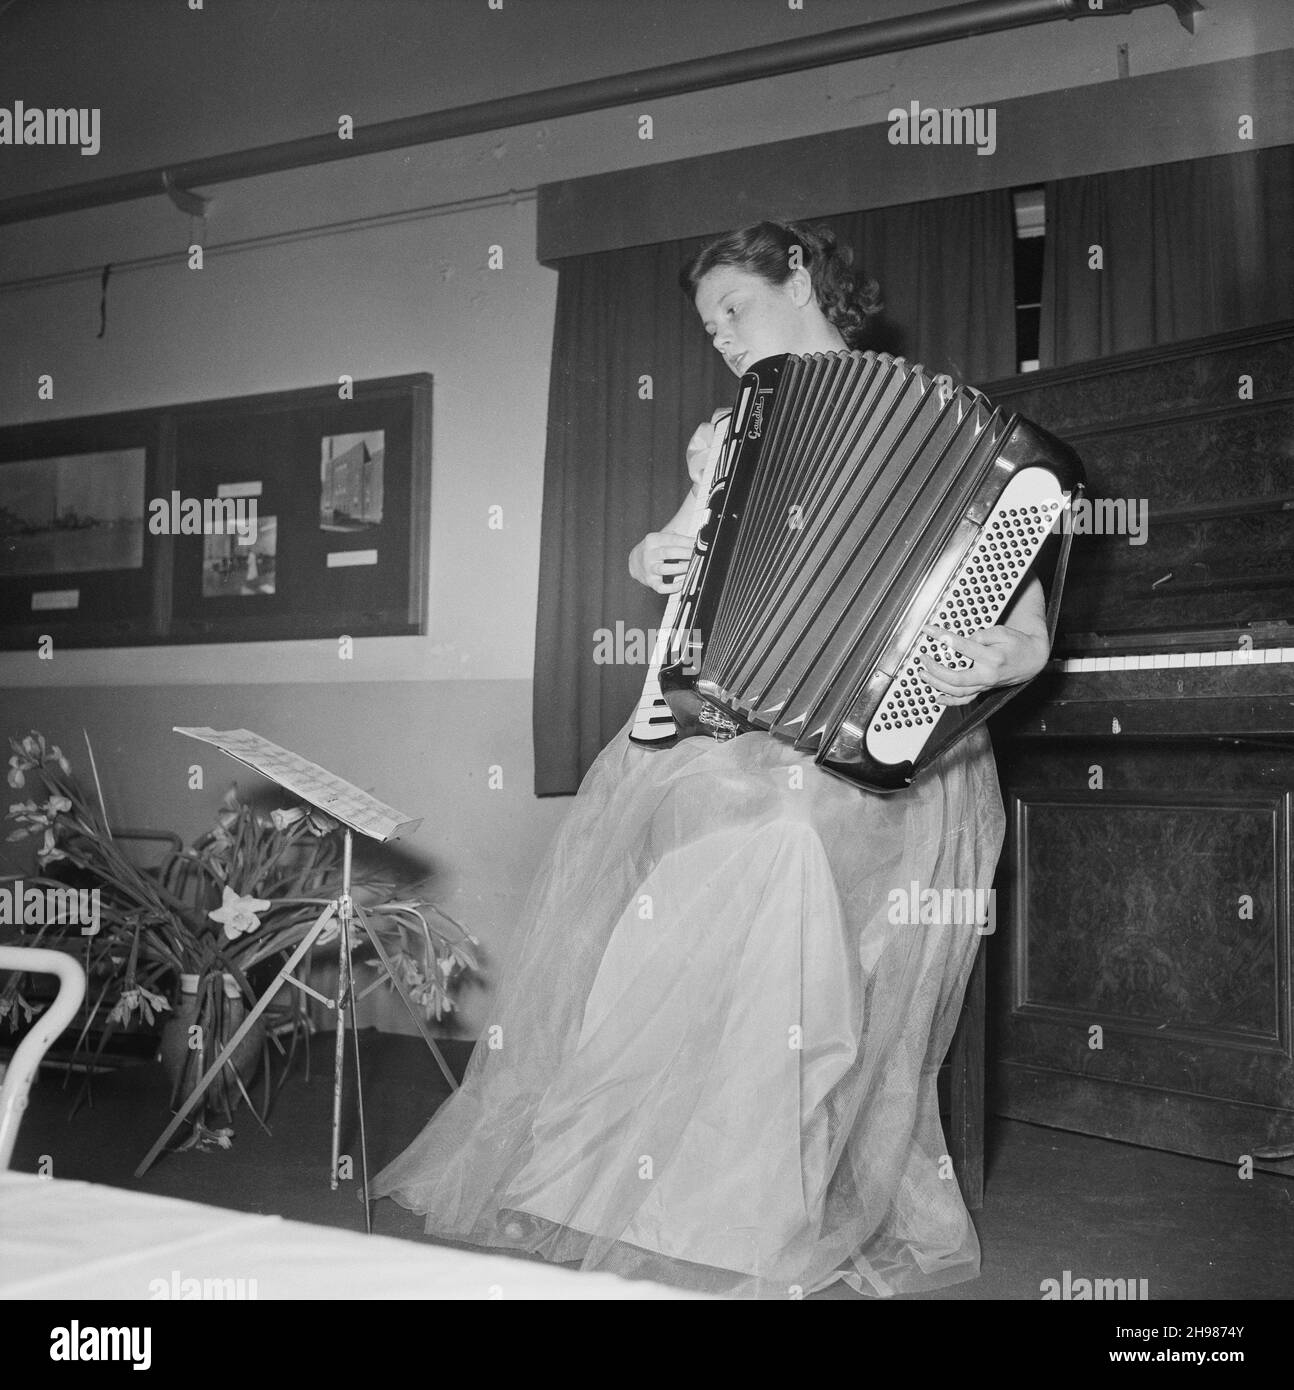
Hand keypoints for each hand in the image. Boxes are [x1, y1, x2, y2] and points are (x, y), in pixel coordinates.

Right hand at [630, 529, 694, 593]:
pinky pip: (661, 587)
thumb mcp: (660, 538)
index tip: (699, 544)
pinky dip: (672, 587)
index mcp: (653, 540)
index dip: (687, 542)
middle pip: (669, 553)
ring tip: (692, 567)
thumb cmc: (653, 549)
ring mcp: (648, 568)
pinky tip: (682, 584)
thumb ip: (676, 538)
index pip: (673, 539)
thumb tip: (695, 541)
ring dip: (681, 568)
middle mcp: (649, 554)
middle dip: (686, 554)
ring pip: (664, 569)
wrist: (634, 562)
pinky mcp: (650, 581)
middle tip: (698, 554)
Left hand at [916, 622, 1048, 705]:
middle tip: (923, 657)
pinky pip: (965, 700)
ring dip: (936, 684)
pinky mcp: (984, 690)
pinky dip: (950, 701)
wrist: (1032, 660)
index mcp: (992, 657)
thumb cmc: (1017, 644)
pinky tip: (937, 698)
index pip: (962, 646)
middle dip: (935, 669)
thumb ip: (982, 634)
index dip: (942, 637)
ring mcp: (985, 685)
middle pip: (955, 678)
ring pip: (957, 691)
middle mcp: (987, 675)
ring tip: (923, 673)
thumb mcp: (1002, 631)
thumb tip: (963, 639)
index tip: (929, 631)